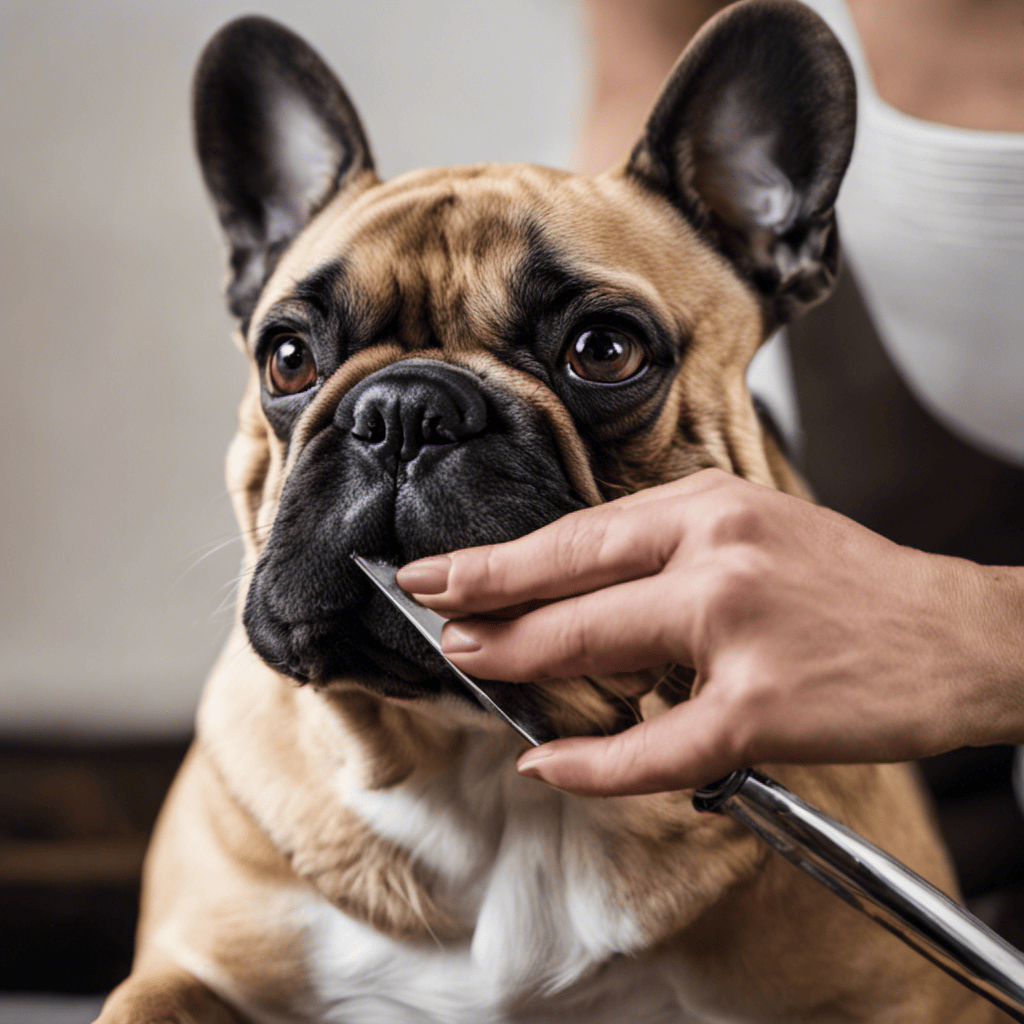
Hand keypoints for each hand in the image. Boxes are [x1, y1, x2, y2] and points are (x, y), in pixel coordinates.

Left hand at [396, 469, 1023, 795]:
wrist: (960, 635)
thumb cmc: (854, 586)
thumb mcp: (756, 530)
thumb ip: (670, 551)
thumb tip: (580, 582)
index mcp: (710, 507)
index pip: (577, 532)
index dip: (501, 557)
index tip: (446, 569)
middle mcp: (716, 554)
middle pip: (567, 579)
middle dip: (486, 602)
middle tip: (432, 613)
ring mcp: (734, 629)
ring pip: (594, 646)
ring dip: (519, 660)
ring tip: (473, 665)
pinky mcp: (759, 707)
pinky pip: (653, 746)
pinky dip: (592, 763)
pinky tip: (550, 763)